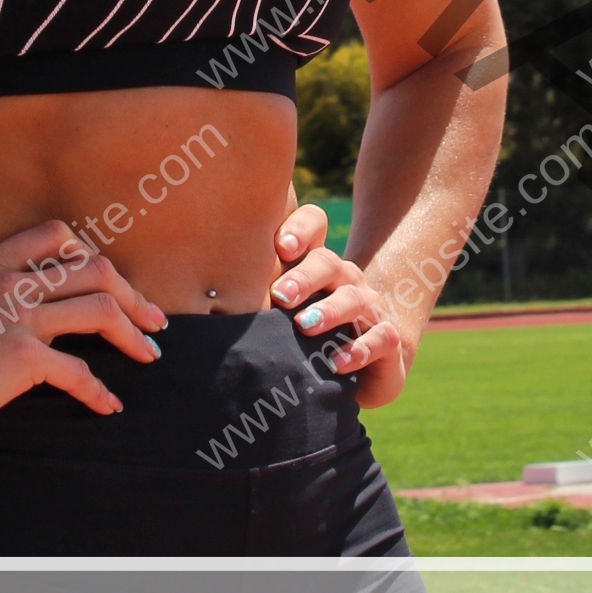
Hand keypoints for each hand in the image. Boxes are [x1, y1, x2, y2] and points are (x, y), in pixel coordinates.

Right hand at [0, 219, 166, 439]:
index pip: (56, 236)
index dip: (89, 252)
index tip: (105, 276)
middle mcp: (12, 282)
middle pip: (96, 268)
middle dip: (132, 292)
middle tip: (152, 317)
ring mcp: (21, 317)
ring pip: (101, 309)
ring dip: (133, 333)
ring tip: (150, 353)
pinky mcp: (24, 358)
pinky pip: (77, 371)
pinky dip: (99, 390)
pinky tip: (109, 404)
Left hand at [269, 203, 408, 406]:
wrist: (365, 367)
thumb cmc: (308, 340)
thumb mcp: (280, 318)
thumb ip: (253, 303)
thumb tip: (205, 301)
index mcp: (317, 265)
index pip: (314, 225)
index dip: (300, 228)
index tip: (281, 246)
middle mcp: (345, 279)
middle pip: (329, 263)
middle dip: (304, 277)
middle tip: (279, 295)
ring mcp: (369, 306)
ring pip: (354, 297)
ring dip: (330, 310)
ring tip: (305, 326)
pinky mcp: (386, 339)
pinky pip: (380, 336)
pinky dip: (358, 349)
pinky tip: (336, 362)